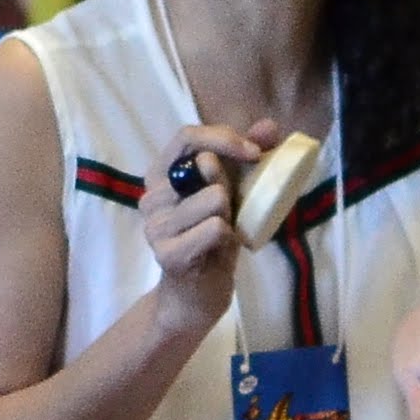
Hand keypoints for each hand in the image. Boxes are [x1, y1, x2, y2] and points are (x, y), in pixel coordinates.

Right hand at [139, 118, 276, 322]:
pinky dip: (227, 237)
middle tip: (232, 209)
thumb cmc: (215, 236)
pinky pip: (215, 228)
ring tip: (221, 233)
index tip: (254, 153)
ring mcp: (154, 226)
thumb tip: (270, 125)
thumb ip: (246, 156)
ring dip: (230, 215)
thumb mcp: (233, 191)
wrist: (200, 293)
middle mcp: (150, 196)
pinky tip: (217, 250)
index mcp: (161, 174)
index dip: (224, 138)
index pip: (187, 136)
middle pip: (205, 164)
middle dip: (231, 183)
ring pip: (214, 197)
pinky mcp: (166, 253)